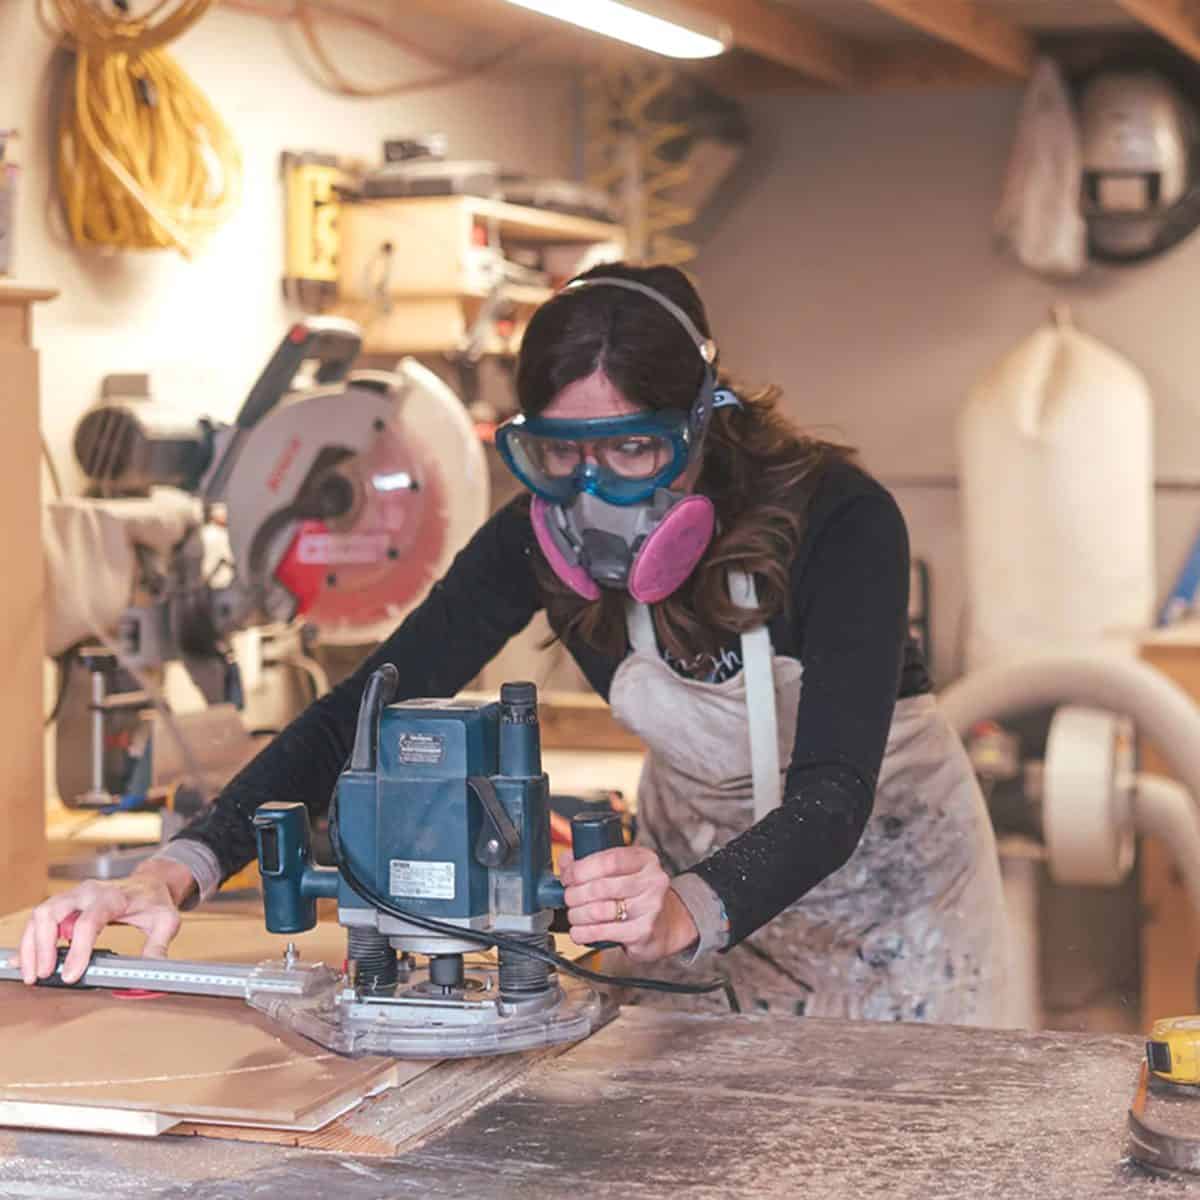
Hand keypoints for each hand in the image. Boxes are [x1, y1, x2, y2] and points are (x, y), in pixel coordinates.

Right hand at [17, 859, 193, 984]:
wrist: (149, 883)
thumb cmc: (155, 901)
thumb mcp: (166, 921)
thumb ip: (159, 946)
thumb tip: (151, 970)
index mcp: (113, 897)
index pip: (88, 922)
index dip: (78, 950)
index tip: (71, 975)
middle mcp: (88, 892)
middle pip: (52, 913)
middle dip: (42, 946)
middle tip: (44, 975)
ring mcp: (74, 896)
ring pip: (40, 915)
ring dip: (31, 945)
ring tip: (33, 974)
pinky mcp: (65, 903)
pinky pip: (40, 919)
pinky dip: (30, 940)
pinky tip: (24, 960)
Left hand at [560, 846, 698, 963]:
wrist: (669, 925)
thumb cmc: (640, 895)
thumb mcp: (624, 871)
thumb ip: (596, 862)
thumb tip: (566, 861)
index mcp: (645, 860)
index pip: (609, 860)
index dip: (581, 869)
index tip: (567, 876)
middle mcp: (652, 881)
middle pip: (601, 887)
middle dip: (575, 894)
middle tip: (567, 898)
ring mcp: (650, 908)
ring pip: (599, 910)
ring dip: (577, 914)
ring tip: (573, 914)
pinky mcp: (643, 932)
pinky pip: (603, 932)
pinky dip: (584, 932)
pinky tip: (578, 931)